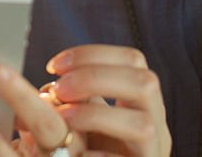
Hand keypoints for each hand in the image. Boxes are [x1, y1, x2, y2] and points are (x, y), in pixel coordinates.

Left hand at [47, 44, 170, 156]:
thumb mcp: (88, 125)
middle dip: (97, 77)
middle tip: (58, 87)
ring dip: (98, 115)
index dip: (94, 55)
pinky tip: (79, 156)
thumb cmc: (90, 156)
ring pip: (143, 126)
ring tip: (63, 118)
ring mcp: (150, 155)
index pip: (133, 60)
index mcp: (141, 106)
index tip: (54, 65)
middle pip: (146, 83)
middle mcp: (155, 128)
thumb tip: (46, 87)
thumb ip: (77, 102)